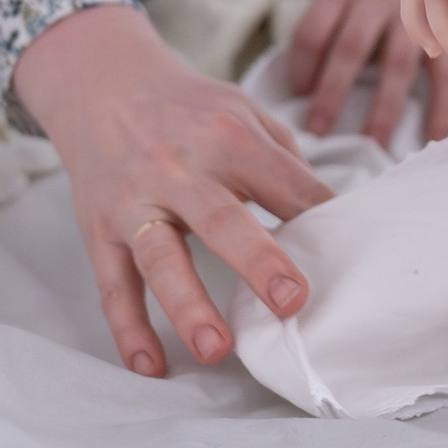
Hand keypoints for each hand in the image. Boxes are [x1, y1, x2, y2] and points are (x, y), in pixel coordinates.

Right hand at [14, 3, 330, 376]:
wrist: (102, 81)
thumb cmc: (188, 108)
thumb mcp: (241, 110)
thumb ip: (282, 158)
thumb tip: (326, 213)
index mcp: (227, 136)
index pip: (284, 183)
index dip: (318, 216)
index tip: (348, 255)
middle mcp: (179, 168)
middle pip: (221, 220)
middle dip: (258, 262)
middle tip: (292, 303)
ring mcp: (135, 202)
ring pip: (159, 259)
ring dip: (187, 306)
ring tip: (218, 349)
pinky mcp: (100, 230)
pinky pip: (112, 286)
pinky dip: (127, 329)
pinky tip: (150, 365)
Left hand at [285, 0, 447, 143]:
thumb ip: (323, 19)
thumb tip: (301, 82)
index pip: (313, 31)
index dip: (302, 68)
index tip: (296, 96)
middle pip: (350, 49)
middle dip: (332, 95)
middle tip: (319, 133)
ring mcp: (415, 10)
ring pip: (396, 64)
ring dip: (383, 109)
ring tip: (371, 145)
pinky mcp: (446, 26)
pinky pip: (443, 70)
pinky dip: (440, 107)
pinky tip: (433, 137)